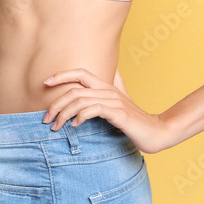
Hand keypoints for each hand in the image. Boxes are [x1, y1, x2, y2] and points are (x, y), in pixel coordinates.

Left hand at [41, 66, 176, 154]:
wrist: (157, 132)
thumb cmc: (136, 119)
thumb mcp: (121, 101)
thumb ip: (114, 86)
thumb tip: (111, 72)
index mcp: (107, 86)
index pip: (81, 73)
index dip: (62, 75)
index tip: (45, 83)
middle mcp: (109, 91)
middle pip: (75, 90)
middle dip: (56, 103)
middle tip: (46, 118)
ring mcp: (114, 102)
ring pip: (80, 100)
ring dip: (64, 114)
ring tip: (56, 126)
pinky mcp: (119, 114)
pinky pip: (94, 110)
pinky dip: (80, 116)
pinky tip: (75, 125)